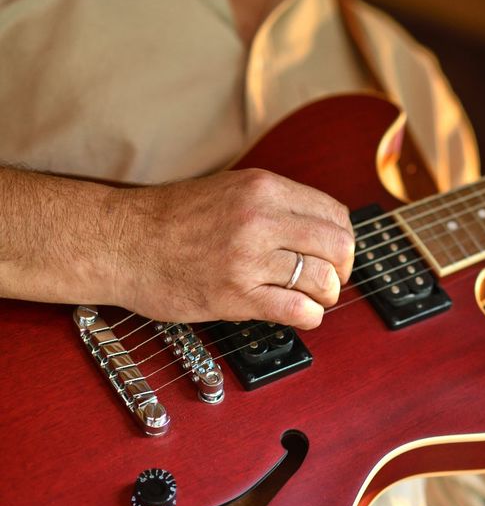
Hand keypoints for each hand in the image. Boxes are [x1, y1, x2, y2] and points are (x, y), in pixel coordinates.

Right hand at [110, 169, 353, 328]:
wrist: (121, 242)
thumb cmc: (172, 220)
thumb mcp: (232, 191)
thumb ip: (276, 206)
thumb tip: (322, 229)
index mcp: (264, 188)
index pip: (335, 214)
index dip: (342, 240)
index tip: (334, 254)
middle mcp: (261, 219)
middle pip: (338, 246)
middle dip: (342, 268)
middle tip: (329, 280)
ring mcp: (248, 257)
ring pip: (323, 280)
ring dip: (325, 295)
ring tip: (311, 299)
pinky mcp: (235, 295)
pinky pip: (297, 310)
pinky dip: (309, 317)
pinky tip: (300, 315)